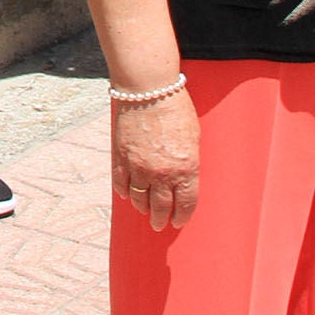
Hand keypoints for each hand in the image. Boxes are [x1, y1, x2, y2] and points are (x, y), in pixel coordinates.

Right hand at [112, 91, 198, 230]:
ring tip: (144, 210)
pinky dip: (124, 192)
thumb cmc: (176, 109)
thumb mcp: (193, 137)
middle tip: (160, 225)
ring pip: (139, 199)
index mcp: (186, 168)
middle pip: (161, 207)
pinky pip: (121, 184)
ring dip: (142, 207)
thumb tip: (184, 177)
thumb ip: (189, 161)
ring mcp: (139, 167)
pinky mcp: (121, 158)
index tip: (178, 222)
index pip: (186, 203)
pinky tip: (127, 195)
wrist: (148, 90)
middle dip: (161, 219)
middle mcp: (162, 173)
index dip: (182, 216)